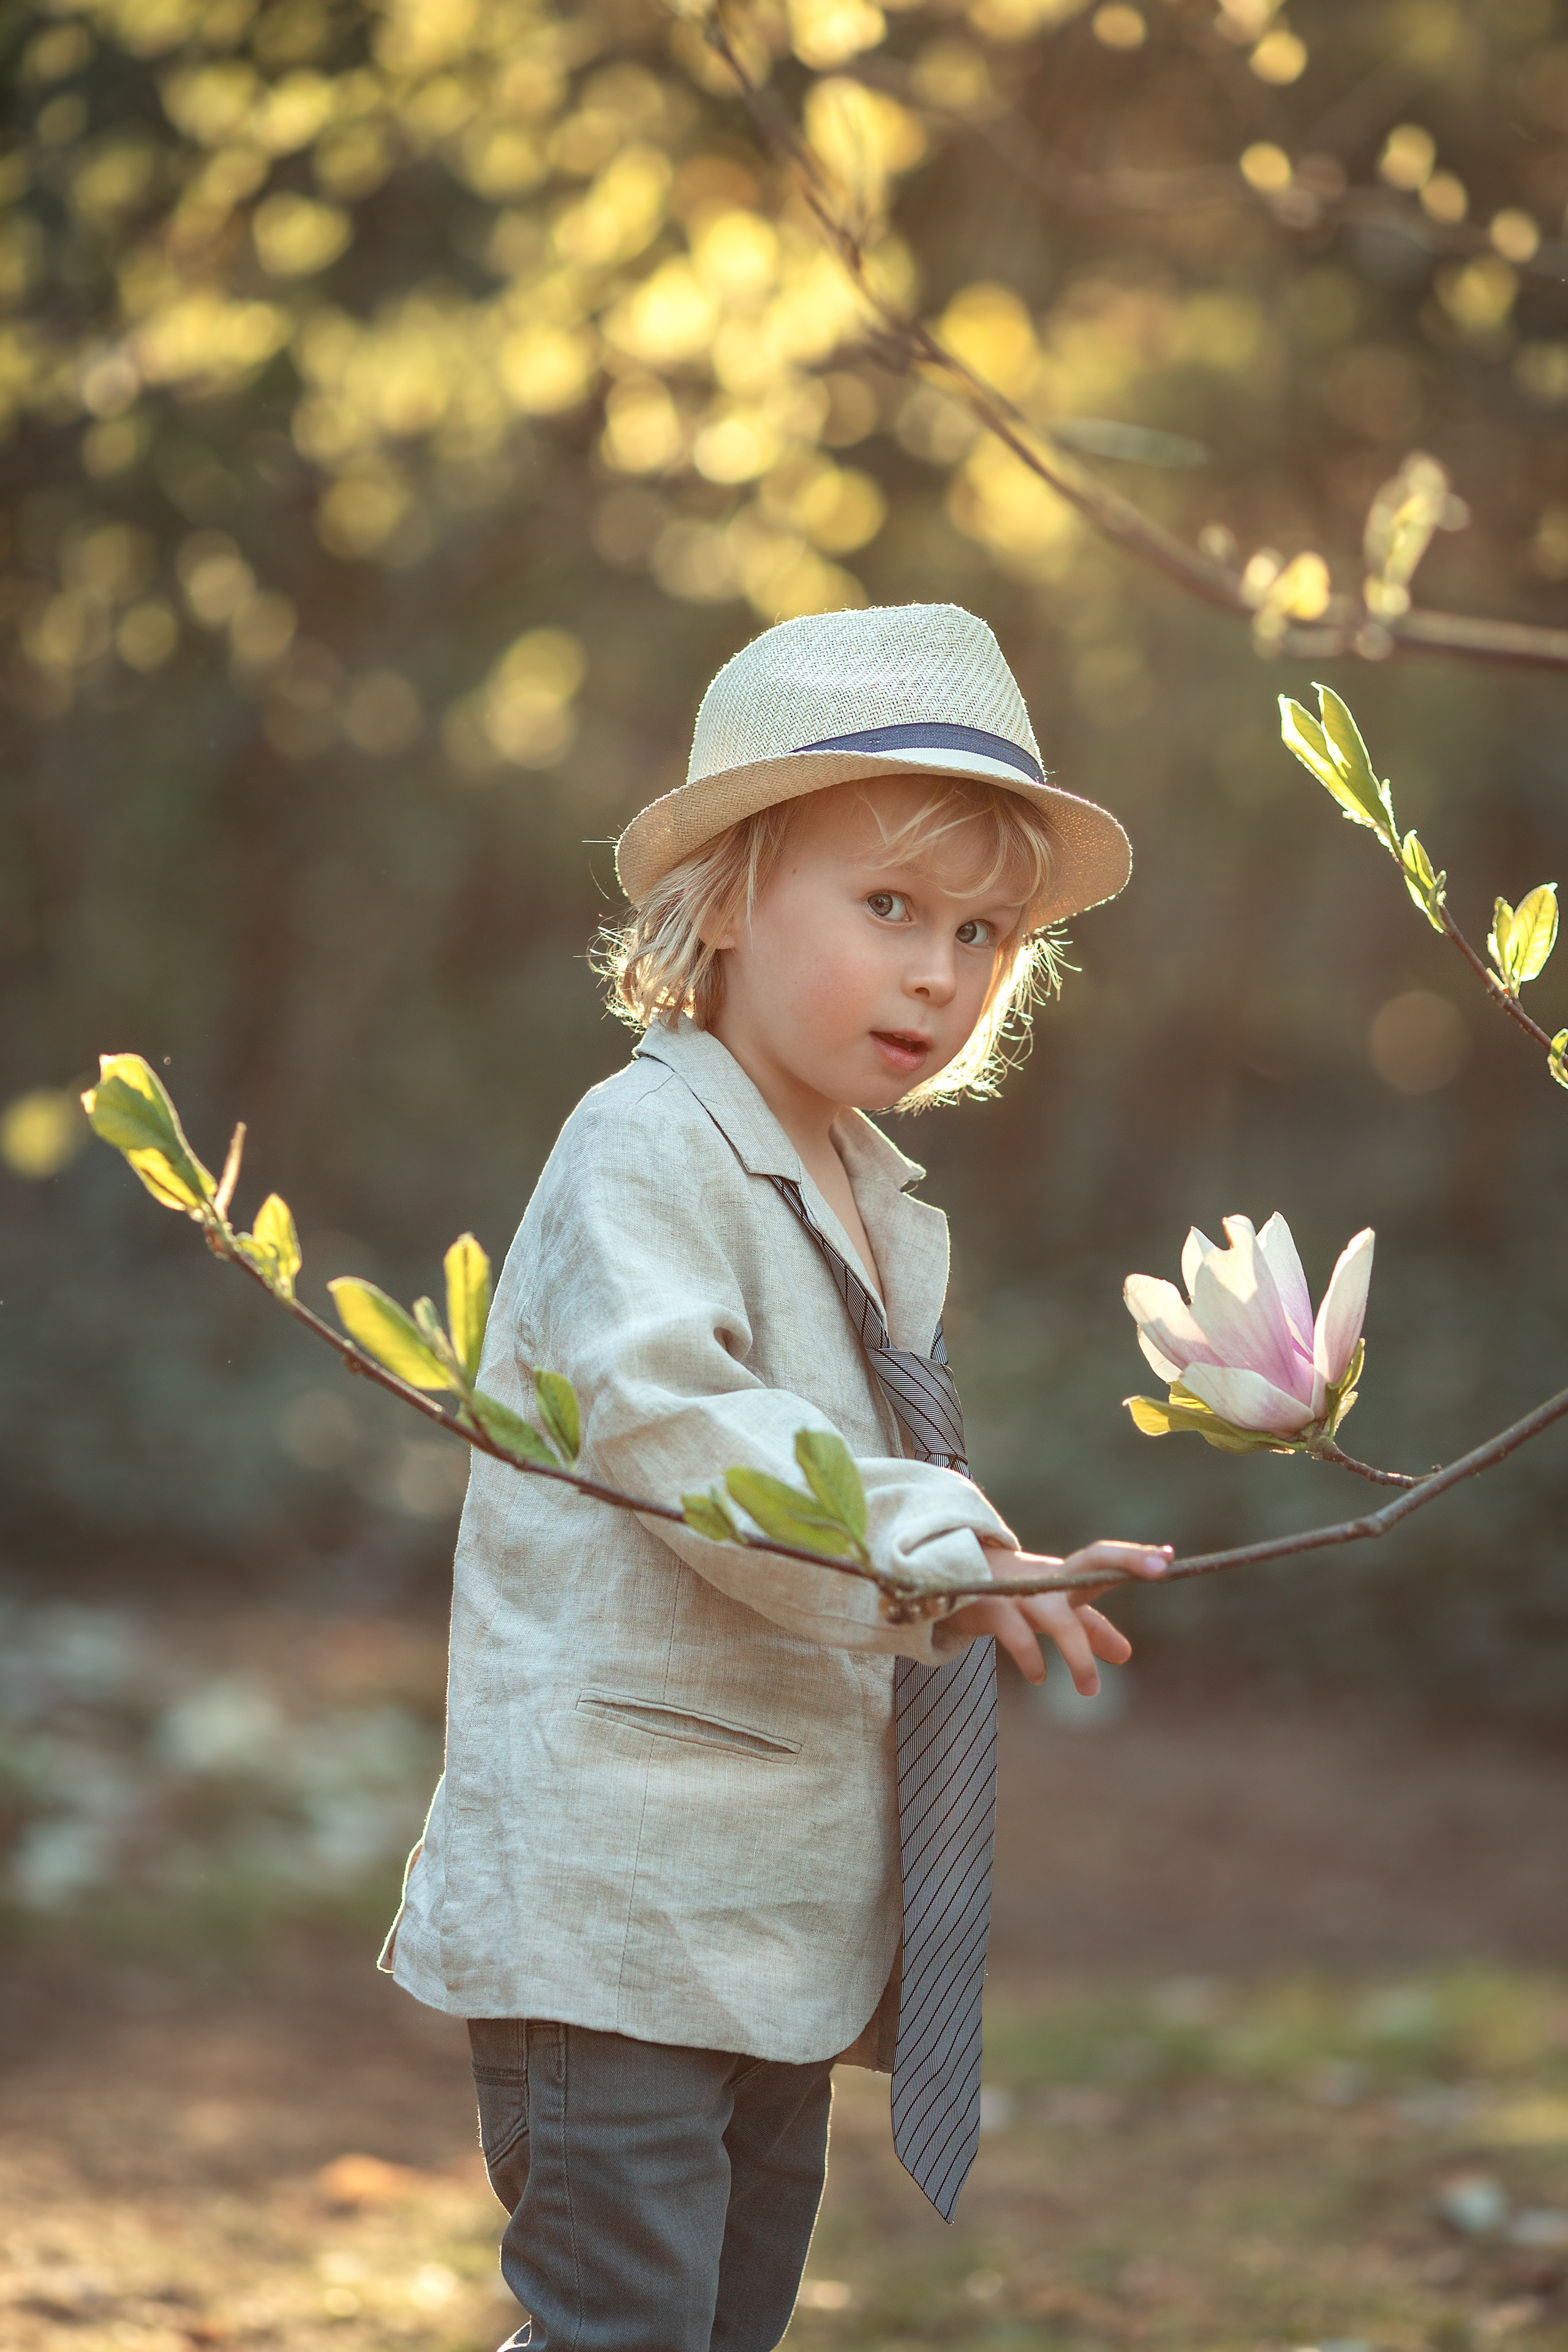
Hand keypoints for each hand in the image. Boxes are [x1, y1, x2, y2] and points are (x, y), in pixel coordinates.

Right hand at [946, 1540, 1172, 1693]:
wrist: (947, 1581)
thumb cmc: (1013, 1597)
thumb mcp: (1053, 1611)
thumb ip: (1089, 1628)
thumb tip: (1126, 1655)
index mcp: (1064, 1577)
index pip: (1103, 1560)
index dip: (1135, 1559)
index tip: (1169, 1559)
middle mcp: (1047, 1578)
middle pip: (1092, 1565)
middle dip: (1126, 1562)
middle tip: (1160, 1573)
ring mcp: (1018, 1590)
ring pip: (1058, 1617)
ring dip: (1077, 1653)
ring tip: (1090, 1690)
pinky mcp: (988, 1608)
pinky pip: (1017, 1635)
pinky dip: (1031, 1657)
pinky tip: (1038, 1677)